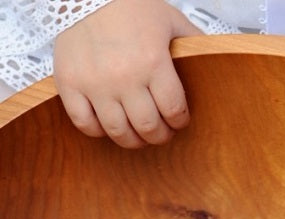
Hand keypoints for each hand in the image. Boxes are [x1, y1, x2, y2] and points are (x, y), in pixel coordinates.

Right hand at [54, 0, 202, 147]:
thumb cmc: (131, 5)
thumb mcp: (170, 20)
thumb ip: (192, 44)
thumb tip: (215, 62)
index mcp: (153, 61)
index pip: (174, 109)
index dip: (180, 121)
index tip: (179, 121)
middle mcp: (124, 76)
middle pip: (147, 127)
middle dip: (159, 135)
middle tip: (161, 132)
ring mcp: (94, 83)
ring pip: (118, 131)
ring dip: (132, 139)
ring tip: (137, 134)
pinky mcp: (69, 84)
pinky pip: (84, 124)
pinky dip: (98, 130)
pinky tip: (107, 122)